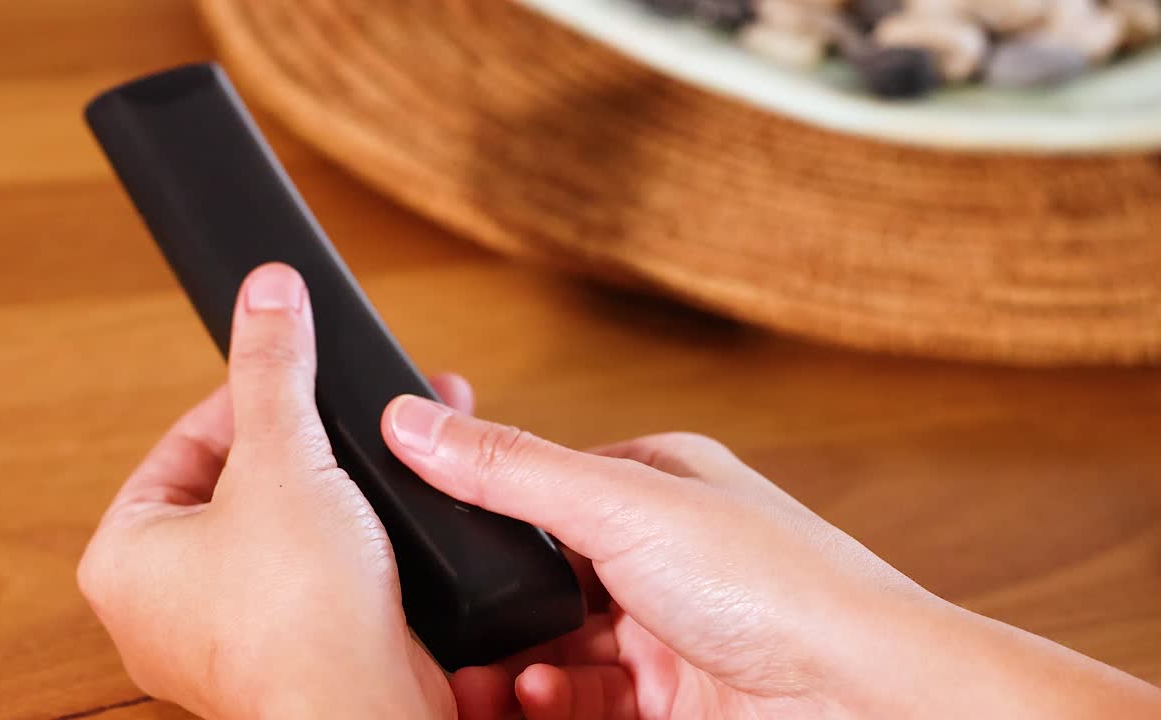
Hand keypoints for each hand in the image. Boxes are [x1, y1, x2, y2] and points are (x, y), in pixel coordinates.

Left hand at [77, 263, 470, 719]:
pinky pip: (312, 576)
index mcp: (125, 557)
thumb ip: (273, 369)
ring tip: (367, 465)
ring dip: (330, 490)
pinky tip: (382, 522)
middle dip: (302, 445)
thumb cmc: (300, 616)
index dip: (245, 401)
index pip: (183, 444)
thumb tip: (266, 291)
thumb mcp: (284, 459)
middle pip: (235, 486)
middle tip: (339, 424)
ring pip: (279, 531)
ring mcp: (227, 635)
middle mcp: (163, 606)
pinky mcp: (290, 652)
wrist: (365, 711)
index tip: (295, 378)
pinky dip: (347, 542)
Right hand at [381, 397, 1160, 719]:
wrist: (863, 697)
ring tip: (478, 680)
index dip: (480, 517)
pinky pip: (583, 699)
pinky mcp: (671, 699)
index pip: (542, 490)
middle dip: (488, 612)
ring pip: (554, 648)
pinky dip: (545, 701)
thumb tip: (414, 420)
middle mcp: (662, 555)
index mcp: (658, 485)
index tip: (425, 542)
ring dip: (510, 666)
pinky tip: (531, 699)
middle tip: (434, 633)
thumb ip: (509, 469)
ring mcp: (667, 630)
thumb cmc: (779, 586)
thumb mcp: (622, 506)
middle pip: (541, 581)